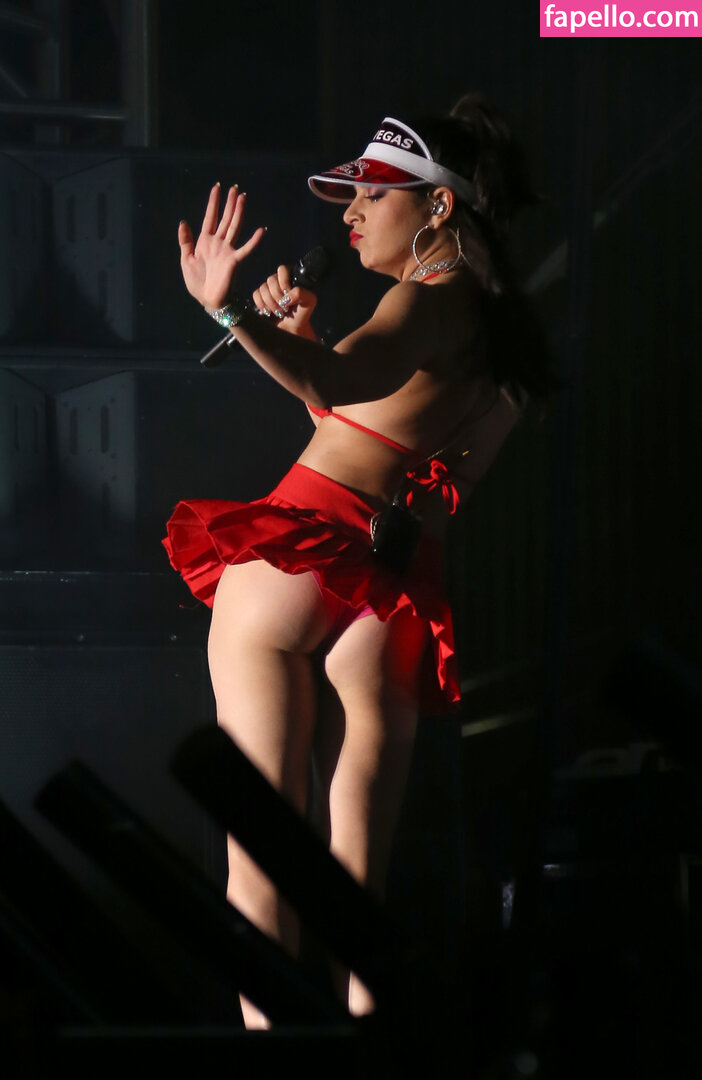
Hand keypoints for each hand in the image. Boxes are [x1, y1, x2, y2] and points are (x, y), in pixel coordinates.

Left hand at [178, 184, 264, 309]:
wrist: (208, 300)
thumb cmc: (197, 283)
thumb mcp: (186, 260)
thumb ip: (185, 241)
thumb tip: (183, 222)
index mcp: (205, 241)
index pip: (210, 217)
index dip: (213, 203)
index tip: (217, 187)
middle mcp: (218, 243)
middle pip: (225, 218)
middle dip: (229, 203)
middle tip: (235, 188)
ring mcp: (227, 251)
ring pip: (234, 227)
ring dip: (238, 213)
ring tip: (242, 198)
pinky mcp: (234, 261)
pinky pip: (245, 249)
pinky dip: (253, 241)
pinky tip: (261, 230)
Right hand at [252, 264, 317, 336]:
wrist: (292, 329)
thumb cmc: (301, 314)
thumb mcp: (309, 302)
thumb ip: (302, 293)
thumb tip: (286, 295)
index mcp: (291, 277)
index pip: (282, 269)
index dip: (283, 282)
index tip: (288, 294)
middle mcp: (279, 281)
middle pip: (271, 279)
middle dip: (277, 296)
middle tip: (285, 308)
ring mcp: (268, 288)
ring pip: (263, 288)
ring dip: (271, 303)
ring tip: (279, 312)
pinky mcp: (260, 297)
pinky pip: (256, 295)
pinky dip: (262, 304)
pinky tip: (269, 311)